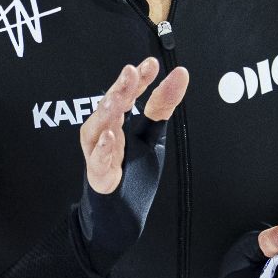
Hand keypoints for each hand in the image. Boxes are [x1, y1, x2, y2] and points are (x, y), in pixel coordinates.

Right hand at [80, 57, 186, 193]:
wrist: (118, 213)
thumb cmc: (129, 171)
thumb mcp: (153, 136)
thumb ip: (162, 106)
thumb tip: (181, 73)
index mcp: (118, 121)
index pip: (128, 94)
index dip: (139, 79)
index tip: (152, 63)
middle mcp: (105, 132)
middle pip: (109, 107)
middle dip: (119, 89)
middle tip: (131, 71)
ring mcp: (99, 154)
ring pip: (97, 130)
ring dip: (106, 113)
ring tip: (119, 97)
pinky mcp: (100, 177)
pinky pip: (98, 161)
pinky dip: (103, 149)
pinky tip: (111, 136)